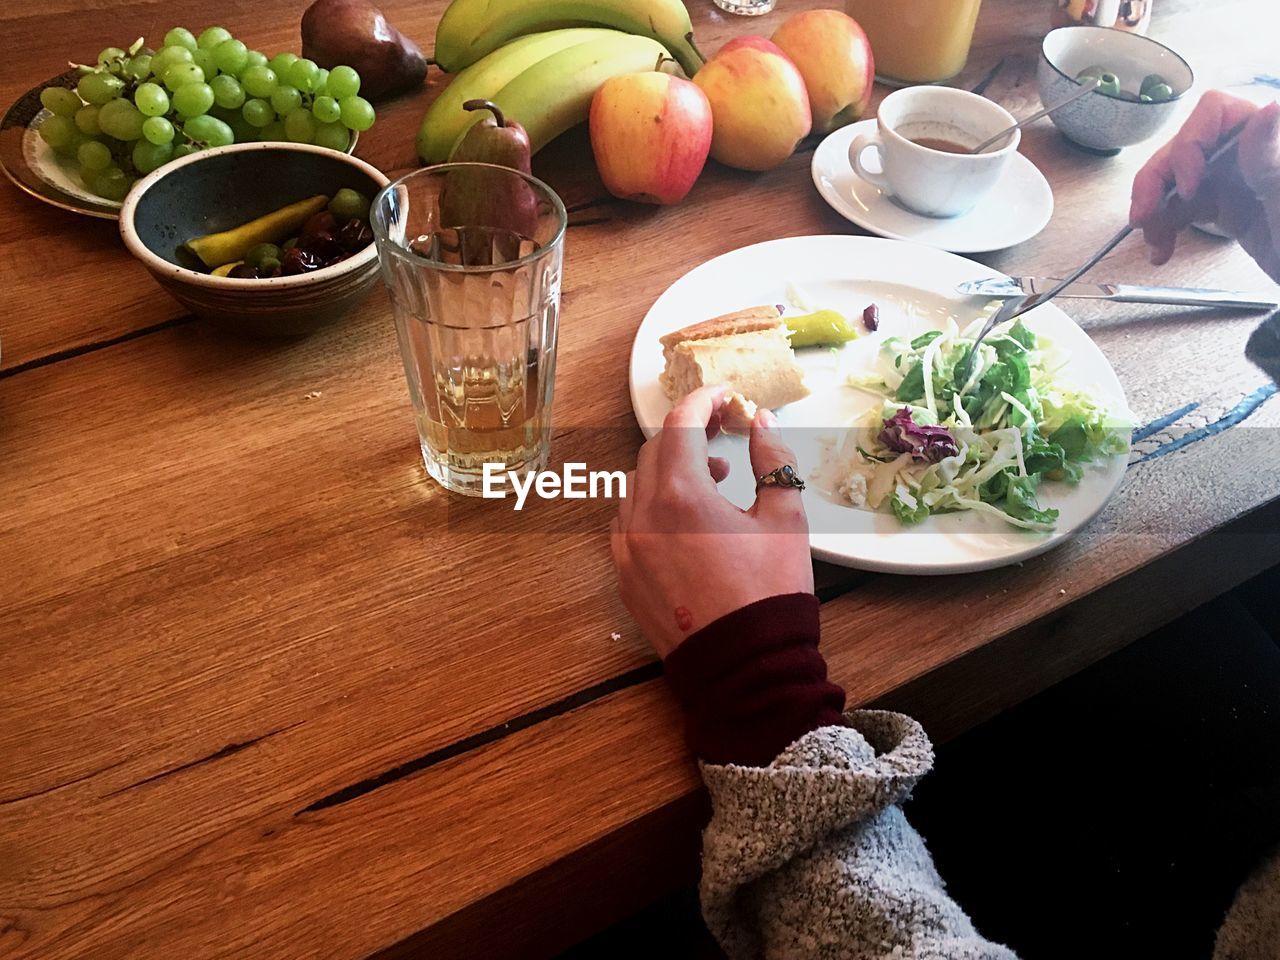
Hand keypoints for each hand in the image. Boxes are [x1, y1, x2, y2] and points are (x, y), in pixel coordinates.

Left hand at [610, 386, 813, 658]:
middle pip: (655, 450)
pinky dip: (653, 505)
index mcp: (681, 495)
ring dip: (670, 470)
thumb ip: (773, 462)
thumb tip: (760, 425)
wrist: (744, 668)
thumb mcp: (786, 521)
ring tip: (713, 480)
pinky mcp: (624, 576)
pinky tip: (685, 518)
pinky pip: (629, 522)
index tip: (724, 397)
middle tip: (722, 433)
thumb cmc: (770, 594)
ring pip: (637, 485)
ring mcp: (626, 548)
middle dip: (688, 433)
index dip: (703, 401)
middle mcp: (643, 516)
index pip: (680, 424)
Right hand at [1130, 91, 1279, 281]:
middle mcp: (1241, 150)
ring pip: (1173, 181)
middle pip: (1182, 149)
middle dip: (1156, 183)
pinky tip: (1162, 250)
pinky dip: (1164, 228)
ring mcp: (1230, 179)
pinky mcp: (1222, 206)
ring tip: (1154, 242)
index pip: (1214, 112)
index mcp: (1262, 136)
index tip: (1186, 186)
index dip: (1189, 144)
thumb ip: (1270, 157)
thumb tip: (1270, 107)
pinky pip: (1181, 208)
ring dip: (1154, 210)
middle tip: (1143, 217)